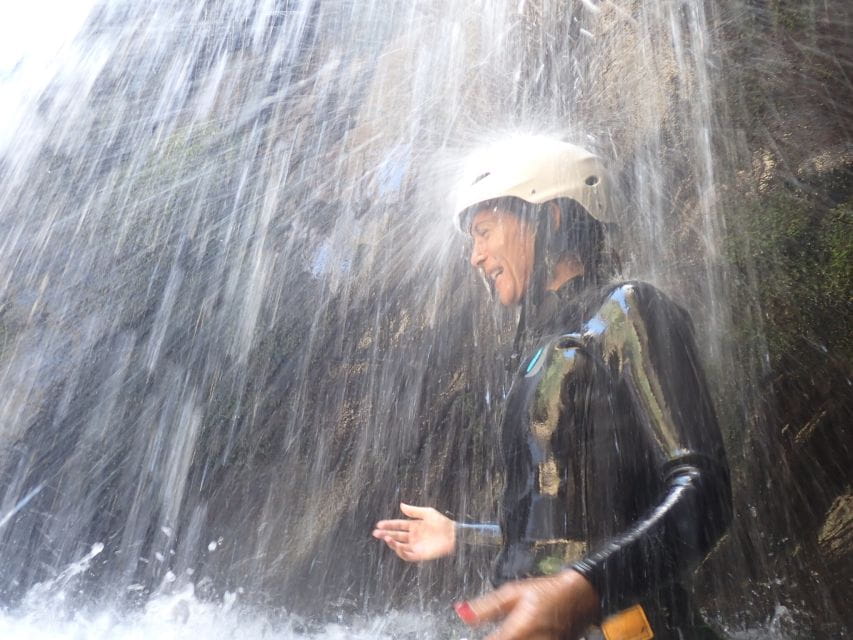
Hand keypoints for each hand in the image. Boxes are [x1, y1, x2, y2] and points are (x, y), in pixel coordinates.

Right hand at [372, 502, 455, 561]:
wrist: (453, 534)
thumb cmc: (442, 522)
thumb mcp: (427, 513)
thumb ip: (414, 511)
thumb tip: (401, 505)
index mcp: (413, 526)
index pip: (398, 526)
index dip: (388, 525)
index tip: (379, 524)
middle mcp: (413, 536)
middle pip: (396, 536)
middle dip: (385, 534)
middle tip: (376, 532)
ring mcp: (416, 546)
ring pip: (399, 546)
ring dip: (391, 543)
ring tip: (386, 537)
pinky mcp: (420, 555)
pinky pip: (407, 555)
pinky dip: (401, 552)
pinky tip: (396, 546)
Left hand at [454, 569, 599, 639]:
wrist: (579, 596)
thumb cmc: (548, 591)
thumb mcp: (514, 593)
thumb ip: (486, 607)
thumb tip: (462, 613)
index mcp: (520, 630)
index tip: (469, 637)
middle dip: (495, 639)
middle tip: (495, 631)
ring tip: (507, 632)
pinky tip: (517, 635)